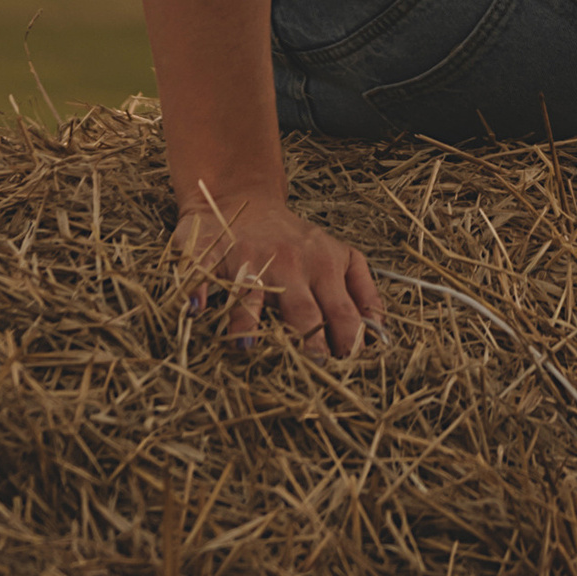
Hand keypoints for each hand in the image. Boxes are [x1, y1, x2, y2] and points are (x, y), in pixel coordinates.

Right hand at [174, 186, 384, 358]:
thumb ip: (364, 292)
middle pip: (302, 311)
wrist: (241, 198)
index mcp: (325, 267)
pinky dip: (197, 290)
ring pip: (251, 294)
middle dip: (307, 345)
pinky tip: (195, 308)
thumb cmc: (295, 240)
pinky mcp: (212, 254)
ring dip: (248, 322)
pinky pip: (203, 273)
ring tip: (246, 347)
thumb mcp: (341, 256)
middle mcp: (290, 264)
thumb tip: (381, 336)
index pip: (344, 314)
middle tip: (308, 376)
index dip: (348, 346)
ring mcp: (249, 259)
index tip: (348, 375)